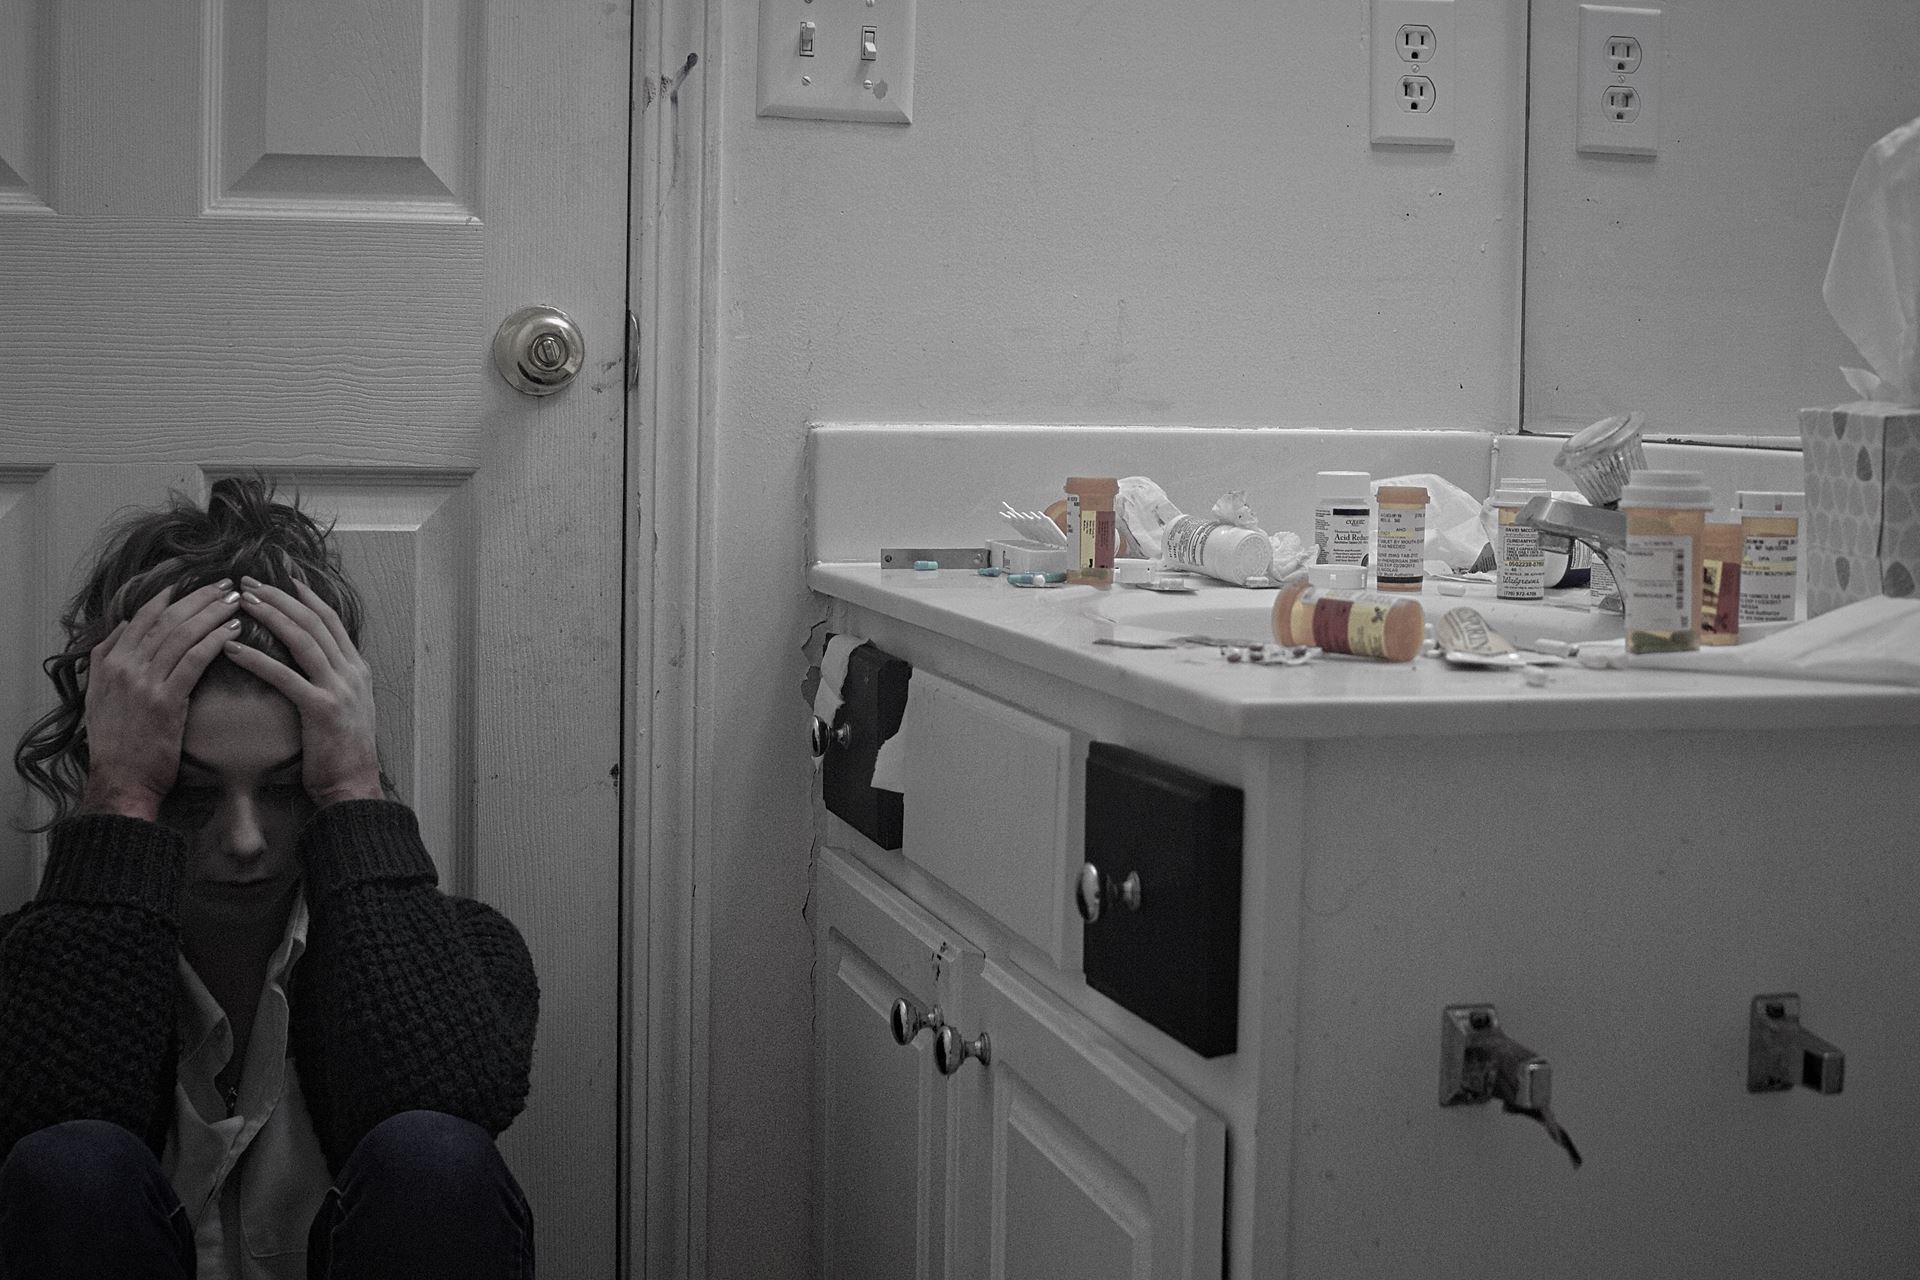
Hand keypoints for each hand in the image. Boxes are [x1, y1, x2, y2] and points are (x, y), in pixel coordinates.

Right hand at [81, 580, 243, 820]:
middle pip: (166, 619)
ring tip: (237, 602)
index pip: (142, 617)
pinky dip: (215, 641)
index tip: (192, 583)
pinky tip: (235, 631)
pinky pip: (194, 661)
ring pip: (182, 635)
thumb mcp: (98, 695)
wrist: (120, 781)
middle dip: (198, 598)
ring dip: (212, 614)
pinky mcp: (166, 701)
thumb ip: (105, 657)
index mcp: (110, 663)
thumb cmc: (117, 743)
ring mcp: (144, 683)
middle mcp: (124, 667)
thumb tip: (123, 624)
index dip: (169, 597)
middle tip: (226, 585)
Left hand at [223, 577, 383, 807]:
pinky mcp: (321, 709)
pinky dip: (257, 659)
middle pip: (314, 622)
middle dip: (281, 598)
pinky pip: (285, 676)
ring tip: (241, 603)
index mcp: (358, 670)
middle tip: (249, 583)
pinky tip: (232, 648)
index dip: (307, 597)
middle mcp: (352, 673)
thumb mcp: (348, 708)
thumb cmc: (342, 754)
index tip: (284, 580)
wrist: (354, 786)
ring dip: (270, 617)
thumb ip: (334, 681)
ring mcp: (339, 689)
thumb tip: (312, 663)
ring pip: (303, 640)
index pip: (332, 621)